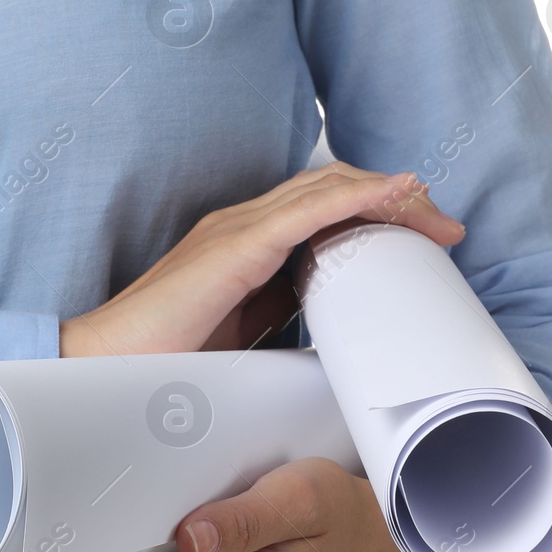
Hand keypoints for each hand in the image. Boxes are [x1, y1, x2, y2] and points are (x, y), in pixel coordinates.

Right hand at [57, 163, 463, 357]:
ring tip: (432, 213)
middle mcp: (243, 224)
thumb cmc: (164, 356)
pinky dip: (356, 198)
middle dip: (394, 200)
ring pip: (326, 190)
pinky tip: (393, 197)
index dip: (373, 210)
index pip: (320, 207)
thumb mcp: (243, 330)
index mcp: (244, 243)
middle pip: (332, 190)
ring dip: (387, 196)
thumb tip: (334, 323)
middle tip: (442, 226)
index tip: (421, 235)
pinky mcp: (236, 246)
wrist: (109, 361)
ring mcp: (238, 230)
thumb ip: (280, 311)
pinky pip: (307, 210)